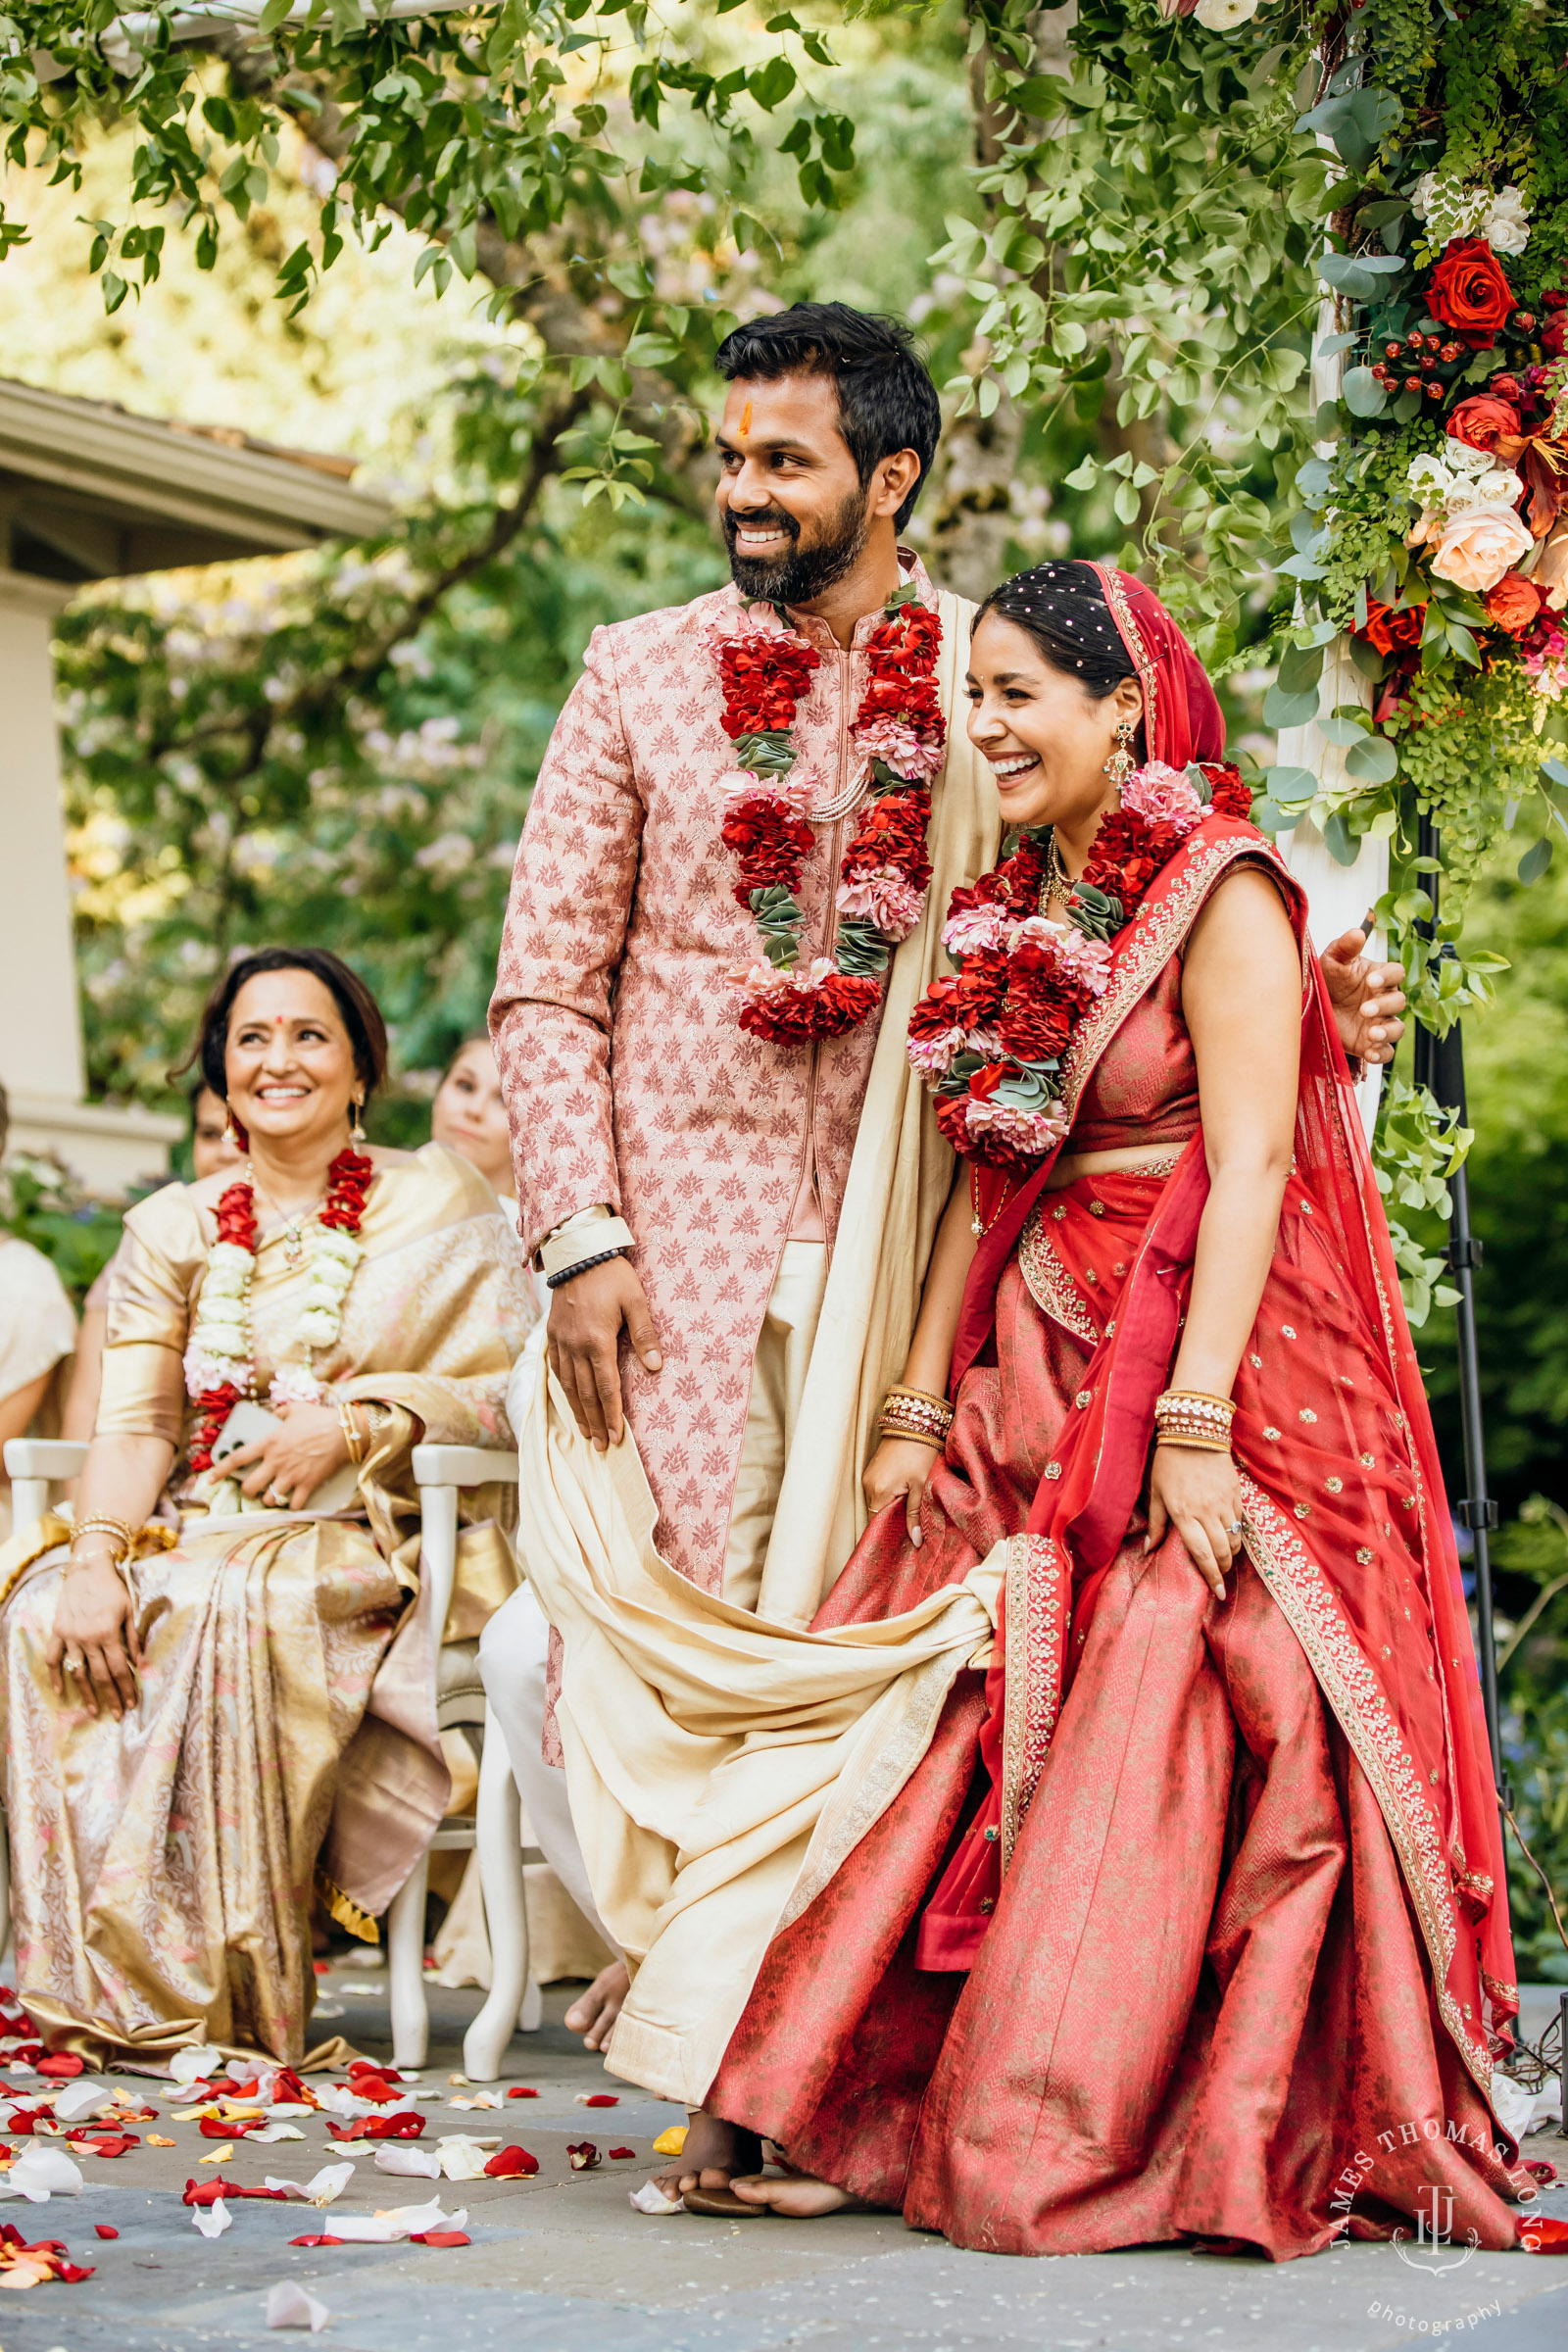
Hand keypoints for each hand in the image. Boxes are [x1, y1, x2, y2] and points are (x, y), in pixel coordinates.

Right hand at [48, 1552, 141, 1718]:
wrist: (87, 1569)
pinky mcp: (58, 1632)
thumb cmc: (113, 1588)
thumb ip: (134, 1638)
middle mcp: (88, 1639)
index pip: (120, 1669)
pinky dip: (55, 1676)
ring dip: (87, 1694)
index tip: (132, 1703)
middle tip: (118, 1715)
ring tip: (94, 1711)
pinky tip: (61, 1692)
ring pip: (77, 1672)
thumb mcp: (129, 1610)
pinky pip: (53, 1659)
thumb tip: (141, 1663)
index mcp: (108, 1633)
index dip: (127, 1688)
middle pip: (101, 1676)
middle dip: (111, 1697)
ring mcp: (70, 1637)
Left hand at [225, 1401, 349, 1509]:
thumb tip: (275, 1414)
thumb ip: (280, 1412)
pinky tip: (295, 1500)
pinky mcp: (307, 1484)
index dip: (220, 1470)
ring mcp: (291, 1475)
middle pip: (250, 1486)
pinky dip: (293, 1505)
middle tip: (254, 1488)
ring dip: (270, 1499)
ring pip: (269, 1499)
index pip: (237, 1458)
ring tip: (275, 1494)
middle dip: (248, 1491)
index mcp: (269, 1442)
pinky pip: (294, 1504)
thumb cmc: (319, 1418)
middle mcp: (276, 1461)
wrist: (344, 1431)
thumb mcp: (295, 1408)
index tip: (210, 1479)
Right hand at [547, 1257, 660, 1449]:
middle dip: (593, 1422)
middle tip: (599, 1446)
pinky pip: (555, 1368)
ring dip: (576, 1411)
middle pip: (584, 1393)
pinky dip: (562, 1389)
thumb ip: (645, 1335)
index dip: (611, 1415)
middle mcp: (575, 1346)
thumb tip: (655, 1367)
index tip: (615, 1437)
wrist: (578, 1253)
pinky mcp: (552, 1334)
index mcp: (597, 1341)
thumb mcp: (635, 1301)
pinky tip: (568, 1400)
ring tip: (584, 1432)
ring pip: (567, 1385)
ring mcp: (560, 1341)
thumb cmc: (612, 1276)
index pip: (605, 1387)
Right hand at [863, 1436, 940, 1546]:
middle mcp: (868, 1485)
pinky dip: (890, 1497)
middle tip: (912, 1533)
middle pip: (877, 1515)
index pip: (877, 1524)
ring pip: (879, 1503)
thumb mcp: (922, 1485)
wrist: (915, 1422)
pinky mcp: (873, 1470)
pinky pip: (879, 1492)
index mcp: (879, 1491)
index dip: (889, 1536)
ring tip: (911, 1514)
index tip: (902, 1545)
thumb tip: (914, 1541)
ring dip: (892, 1510)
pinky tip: (905, 1497)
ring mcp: (869, 1477)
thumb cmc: (921, 1452)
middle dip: (892, 1524)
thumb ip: (915, 1514)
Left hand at [1146, 1443, 1244, 1599]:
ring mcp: (1224, 1503)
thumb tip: (1149, 1550)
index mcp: (1184, 1514)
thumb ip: (1156, 1523)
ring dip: (1230, 1553)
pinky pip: (1241, 1522)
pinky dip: (1237, 1534)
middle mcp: (1207, 1512)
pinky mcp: (1237, 1494)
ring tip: (1224, 1559)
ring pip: (1234, 1539)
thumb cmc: (1169, 1463)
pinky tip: (1230, 1537)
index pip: (1201, 1554)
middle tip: (1221, 1580)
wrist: (1195, 1432)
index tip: (1218, 1592)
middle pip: (1221, 1551)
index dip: (1211, 1576)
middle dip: (1223, 1570)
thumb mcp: (1156, 1492)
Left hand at [1320, 925, 1405, 1067]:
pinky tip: (1371, 1053)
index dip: (1387, 977)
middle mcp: (1384, 999)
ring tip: (1371, 1034)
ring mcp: (1380, 1023)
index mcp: (1379, 977)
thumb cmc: (1327, 981)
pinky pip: (1387, 1052)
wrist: (1312, 1009)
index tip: (1370, 981)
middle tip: (1364, 1009)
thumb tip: (1358, 931)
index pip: (1396, 973)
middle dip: (1384, 1006)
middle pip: (1398, 1001)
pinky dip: (1382, 1053)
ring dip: (1387, 1032)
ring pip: (1397, 1028)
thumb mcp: (1331, 962)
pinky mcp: (1371, 1044)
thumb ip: (1344, 947)